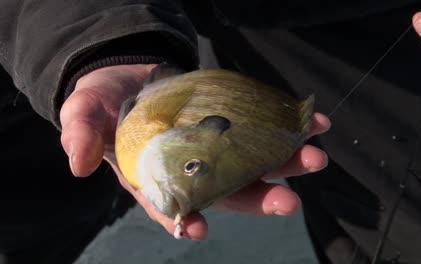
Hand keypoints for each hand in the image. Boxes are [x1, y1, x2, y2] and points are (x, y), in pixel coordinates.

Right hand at [60, 64, 330, 239]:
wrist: (131, 74)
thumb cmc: (103, 101)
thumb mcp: (84, 112)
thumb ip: (82, 133)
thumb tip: (78, 163)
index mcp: (155, 176)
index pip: (169, 205)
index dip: (183, 219)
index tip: (198, 230)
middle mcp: (191, 168)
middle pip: (227, 190)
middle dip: (259, 197)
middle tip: (288, 201)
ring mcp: (215, 146)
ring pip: (254, 163)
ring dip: (286, 163)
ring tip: (314, 157)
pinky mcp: (230, 121)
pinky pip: (262, 128)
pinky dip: (287, 127)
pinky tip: (312, 124)